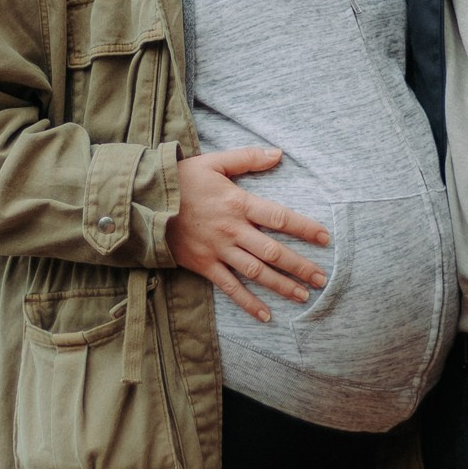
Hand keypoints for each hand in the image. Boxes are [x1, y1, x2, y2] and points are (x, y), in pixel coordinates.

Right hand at [167, 145, 330, 321]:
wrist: (143, 202)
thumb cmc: (180, 180)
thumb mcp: (214, 162)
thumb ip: (247, 158)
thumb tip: (279, 153)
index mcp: (238, 203)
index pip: (279, 217)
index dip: (304, 228)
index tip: (325, 238)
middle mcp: (232, 230)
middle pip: (273, 251)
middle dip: (300, 265)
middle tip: (322, 278)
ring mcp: (218, 250)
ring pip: (256, 272)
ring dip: (282, 285)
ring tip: (304, 296)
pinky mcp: (204, 265)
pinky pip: (230, 287)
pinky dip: (248, 302)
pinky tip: (266, 315)